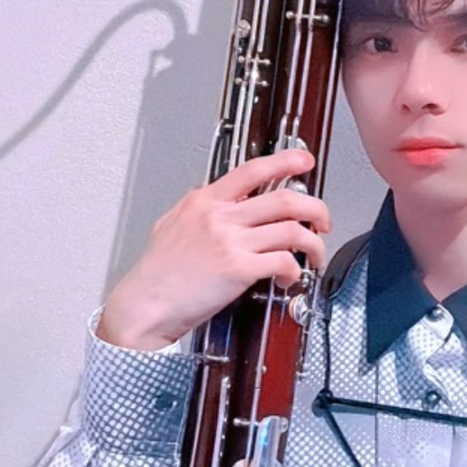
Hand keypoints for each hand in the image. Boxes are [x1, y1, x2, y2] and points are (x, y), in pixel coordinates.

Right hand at [97, 148, 330, 350]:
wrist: (143, 306)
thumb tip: (203, 196)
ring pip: (292, 230)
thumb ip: (191, 209)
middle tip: (324, 219)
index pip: (252, 170)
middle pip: (284, 199)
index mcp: (204, 202)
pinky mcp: (238, 269)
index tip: (303, 160)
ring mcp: (230, 241)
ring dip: (313, 244)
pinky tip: (290, 278)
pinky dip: (295, 270)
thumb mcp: (168, 225)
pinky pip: (283, 261)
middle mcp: (220, 216)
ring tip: (315, 255)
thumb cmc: (154, 275)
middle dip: (316, 208)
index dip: (285, 161)